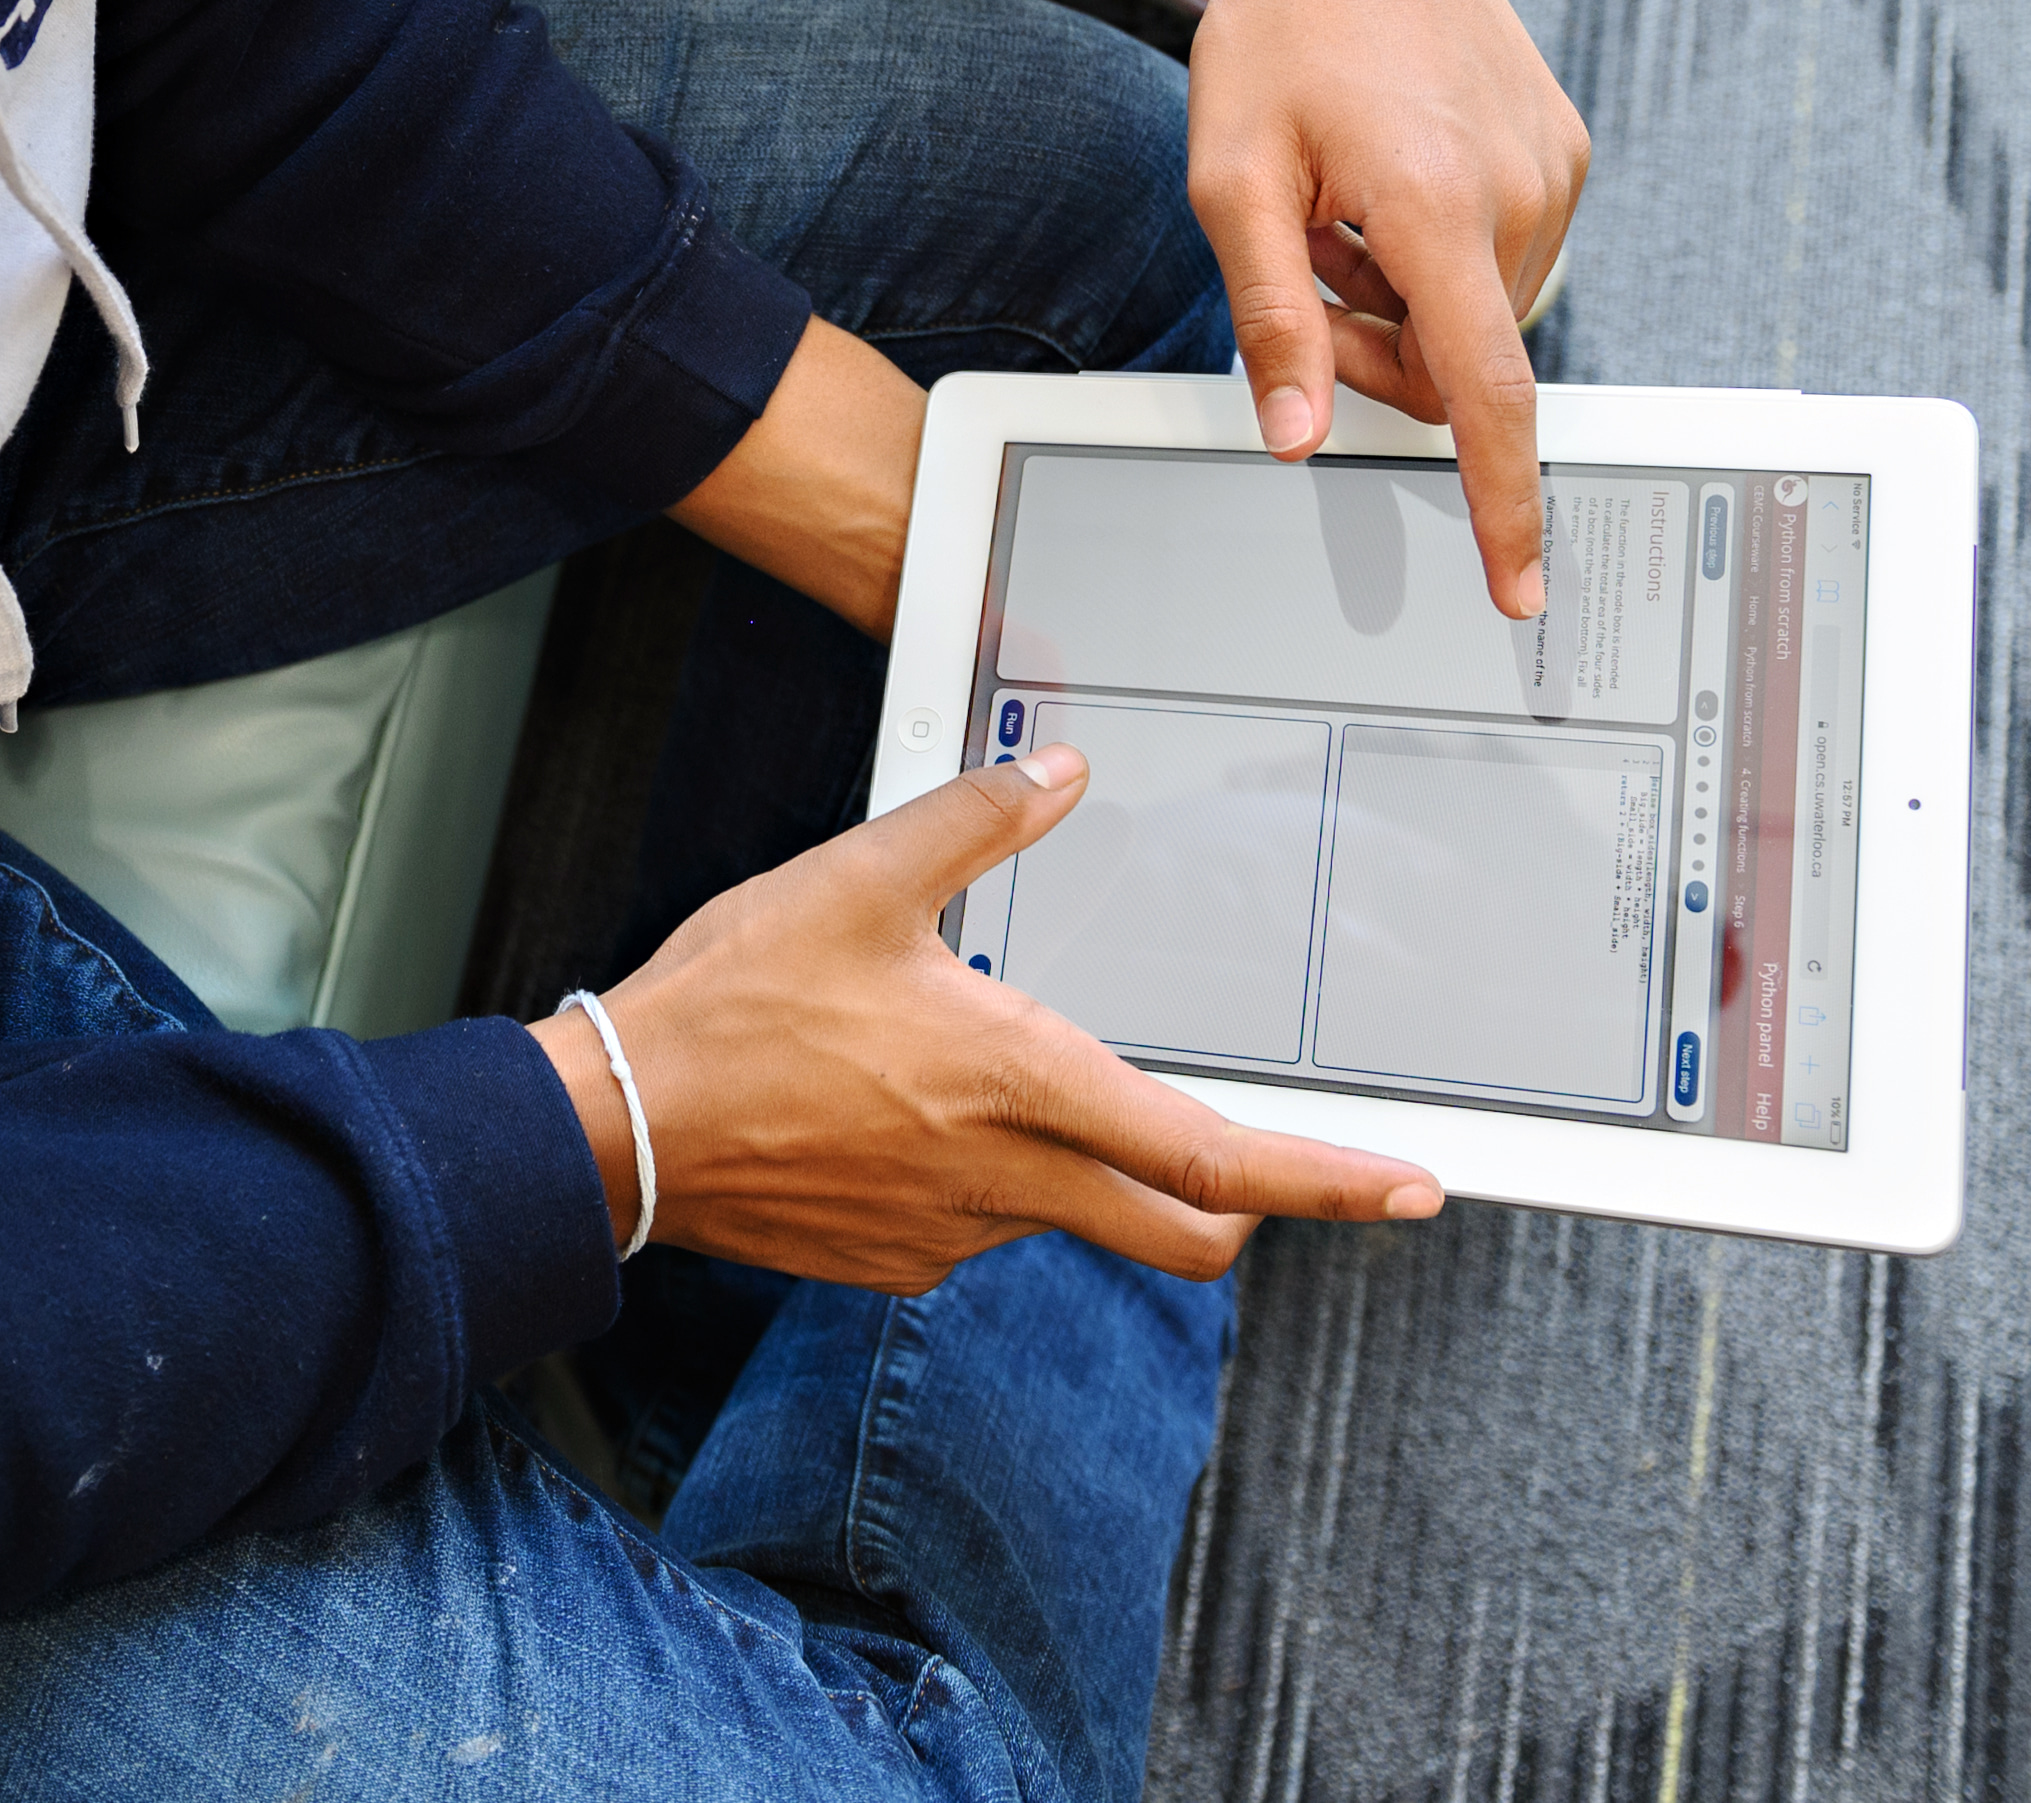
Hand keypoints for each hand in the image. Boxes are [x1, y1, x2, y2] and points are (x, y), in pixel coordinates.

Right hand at [532, 748, 1441, 1292]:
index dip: (1328, 1181)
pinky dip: (997, 1177)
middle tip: (1295, 1163)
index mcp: (1019, 1083)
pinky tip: (919, 1113)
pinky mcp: (897, 1261)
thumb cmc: (729, 1010)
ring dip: (1092, 1163)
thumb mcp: (856, 879)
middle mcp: (1006, 1179)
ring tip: (1006, 1077)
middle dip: (1258, 1205)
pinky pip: (987, 1227)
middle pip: (1185, 1231)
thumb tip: (1059, 768)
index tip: (1411, 1188)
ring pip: (1077, 1215)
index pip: (1211, 1159)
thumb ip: (974, 820)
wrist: (619, 1130)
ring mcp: (953, 1234)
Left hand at [1185, 0, 1587, 614]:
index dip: (1503, 505)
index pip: (1487, 397)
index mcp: (1437, 208)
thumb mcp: (1234, 180)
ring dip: (1407, 299)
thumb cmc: (1282, 30)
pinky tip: (1390, 180)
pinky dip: (1441, 255)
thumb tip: (1296, 436)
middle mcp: (1518, 193)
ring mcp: (1553, 169)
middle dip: (1379, 354)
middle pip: (1459, 366)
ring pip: (1479, 318)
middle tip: (1310, 270)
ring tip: (1347, 206)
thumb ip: (1272, 318)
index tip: (1520, 584)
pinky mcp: (1563, 150)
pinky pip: (1504, 260)